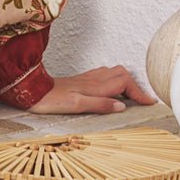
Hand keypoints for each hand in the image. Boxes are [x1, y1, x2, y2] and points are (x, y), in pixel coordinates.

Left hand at [26, 65, 156, 115]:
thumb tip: (121, 106)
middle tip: (140, 100)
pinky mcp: (79, 81)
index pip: (125, 83)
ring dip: (125, 82)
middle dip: (134, 85)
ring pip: (113, 73)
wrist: (31, 91)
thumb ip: (99, 105)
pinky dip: (113, 81)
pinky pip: (103, 75)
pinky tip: (109, 90)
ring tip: (129, 96)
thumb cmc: (49, 100)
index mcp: (95, 86)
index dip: (138, 92)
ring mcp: (86, 79)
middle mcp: (93, 80)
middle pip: (122, 74)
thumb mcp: (76, 105)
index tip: (148, 103)